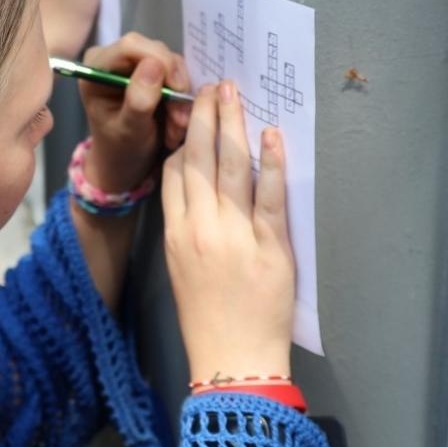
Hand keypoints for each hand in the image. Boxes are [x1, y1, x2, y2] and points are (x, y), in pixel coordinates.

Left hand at [77, 33, 191, 195]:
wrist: (126, 160)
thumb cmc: (120, 148)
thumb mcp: (129, 131)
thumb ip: (138, 101)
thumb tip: (154, 66)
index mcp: (95, 68)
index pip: (131, 46)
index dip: (160, 61)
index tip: (177, 91)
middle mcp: (112, 57)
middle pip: (155, 50)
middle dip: (174, 85)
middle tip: (180, 121)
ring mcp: (133, 60)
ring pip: (171, 62)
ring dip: (180, 96)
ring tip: (176, 127)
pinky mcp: (152, 67)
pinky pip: (177, 72)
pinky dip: (182, 97)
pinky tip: (176, 121)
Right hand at [162, 82, 293, 385]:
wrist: (232, 361)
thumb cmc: (208, 319)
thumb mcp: (181, 268)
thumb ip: (186, 227)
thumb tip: (195, 189)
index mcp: (176, 234)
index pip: (175, 172)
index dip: (185, 138)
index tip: (194, 112)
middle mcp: (201, 228)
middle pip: (201, 159)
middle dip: (208, 117)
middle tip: (214, 85)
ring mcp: (235, 235)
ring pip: (232, 167)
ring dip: (235, 125)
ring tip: (235, 95)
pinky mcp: (269, 247)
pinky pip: (270, 195)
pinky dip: (272, 162)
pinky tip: (272, 135)